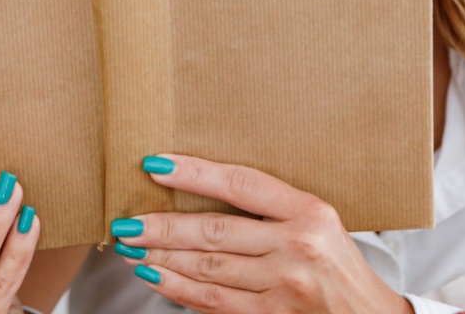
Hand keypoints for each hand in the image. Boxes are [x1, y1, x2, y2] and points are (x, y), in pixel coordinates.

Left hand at [113, 155, 412, 313]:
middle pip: (214, 232)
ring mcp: (283, 288)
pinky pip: (213, 303)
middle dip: (161, 227)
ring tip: (130, 248)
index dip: (193, 173)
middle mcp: (297, 247)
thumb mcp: (318, 221)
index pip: (239, 184)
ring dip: (161, 258)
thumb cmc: (339, 263)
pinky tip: (155, 277)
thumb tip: (201, 189)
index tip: (154, 165)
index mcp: (308, 212)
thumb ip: (271, 207)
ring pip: (207, 270)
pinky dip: (178, 289)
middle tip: (125, 222)